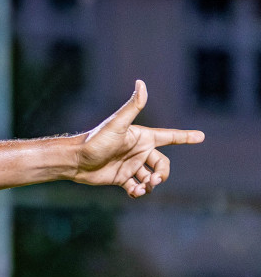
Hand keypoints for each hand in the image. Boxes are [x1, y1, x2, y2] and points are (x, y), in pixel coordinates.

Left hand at [72, 81, 203, 196]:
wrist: (75, 160)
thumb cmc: (96, 140)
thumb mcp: (117, 124)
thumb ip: (133, 106)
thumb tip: (141, 83)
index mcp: (142, 137)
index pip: (169, 137)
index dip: (185, 137)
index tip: (201, 136)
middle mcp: (138, 151)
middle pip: (162, 164)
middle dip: (163, 173)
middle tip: (154, 180)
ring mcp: (130, 165)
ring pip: (151, 178)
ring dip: (151, 184)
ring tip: (144, 188)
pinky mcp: (121, 178)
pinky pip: (137, 187)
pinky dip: (139, 192)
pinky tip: (135, 193)